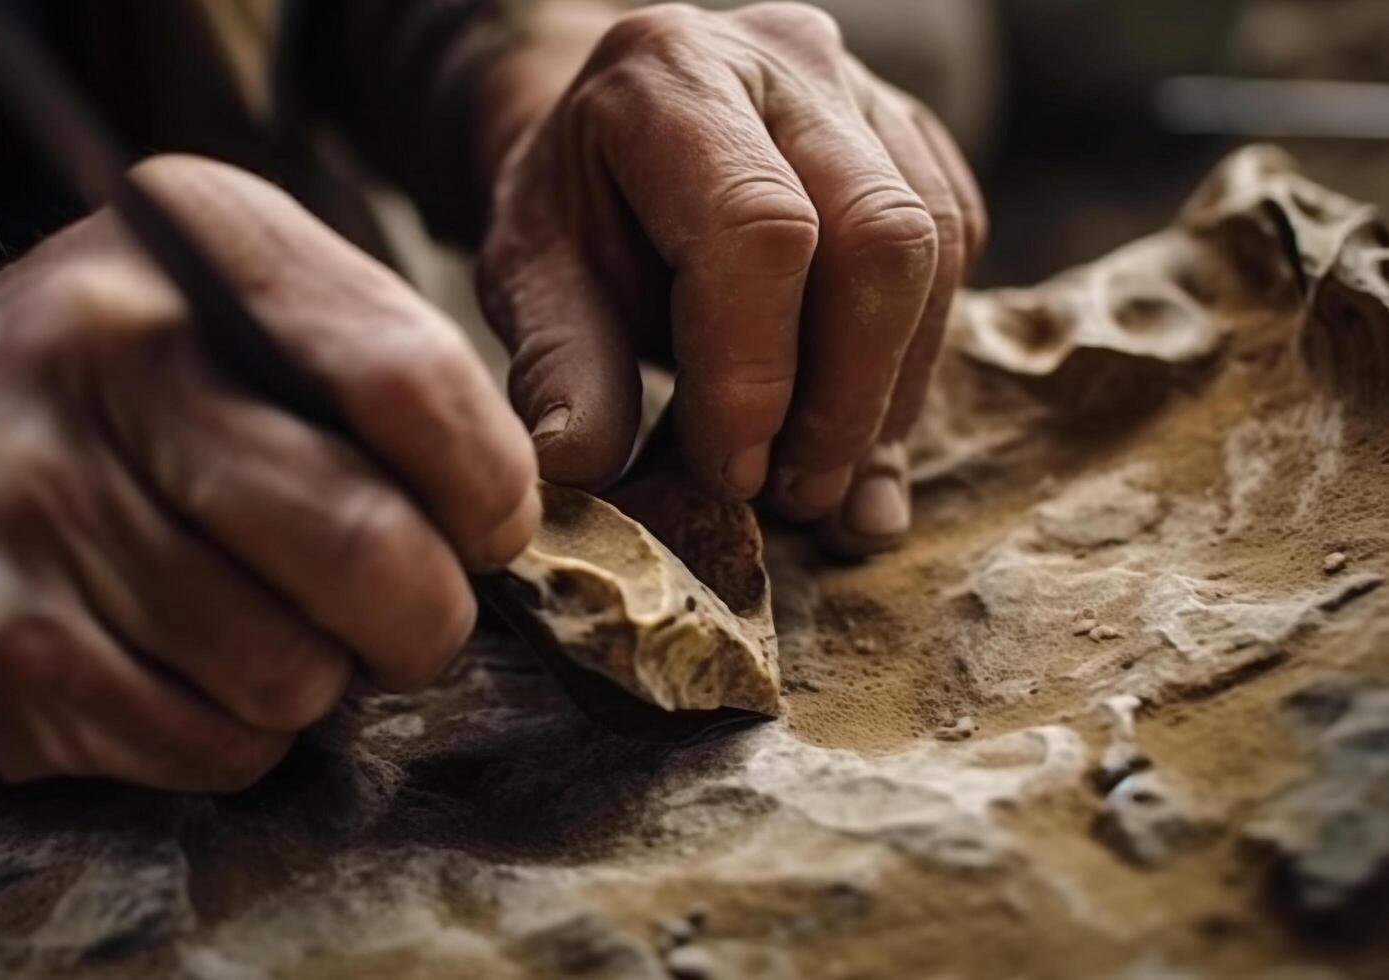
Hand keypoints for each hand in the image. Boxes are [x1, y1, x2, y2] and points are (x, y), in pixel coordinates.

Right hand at [0, 157, 537, 789]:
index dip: (485, 489)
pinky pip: (208, 744)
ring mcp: (29, 499)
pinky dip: (229, 737)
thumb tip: (507, 516)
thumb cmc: (89, 401)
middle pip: (367, 548)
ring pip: (292, 672)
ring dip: (307, 682)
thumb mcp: (222, 312)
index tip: (481, 532)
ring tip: (250, 631)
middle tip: (395, 617)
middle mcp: (101, 350)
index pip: (411, 382)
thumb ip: (370, 373)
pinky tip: (176, 676)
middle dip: (419, 619)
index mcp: (194, 242)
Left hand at [477, 2, 985, 552]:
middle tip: (796, 499)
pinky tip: (856, 431)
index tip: (733, 475)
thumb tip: (584, 466)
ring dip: (890, 396)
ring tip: (826, 487)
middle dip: (848, 396)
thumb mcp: (529, 280)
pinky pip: (954, 254)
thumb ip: (558, 365)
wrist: (614, 141)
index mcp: (669, 77)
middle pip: (881, 234)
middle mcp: (785, 59)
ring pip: (936, 250)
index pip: (758, 229)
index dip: (757, 373)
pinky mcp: (916, 140)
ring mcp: (865, 92)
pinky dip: (913, 364)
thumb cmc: (572, 212)